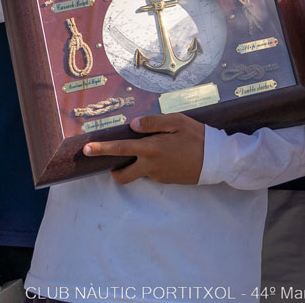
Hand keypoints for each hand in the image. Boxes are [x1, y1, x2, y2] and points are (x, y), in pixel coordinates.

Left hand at [83, 114, 204, 185]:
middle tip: (115, 159)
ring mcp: (159, 176)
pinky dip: (152, 165)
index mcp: (151, 149)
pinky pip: (152, 173)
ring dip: (137, 164)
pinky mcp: (167, 181)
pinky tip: (167, 154)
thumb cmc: (198, 136)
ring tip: (153, 148)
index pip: (120, 149)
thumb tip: (132, 125)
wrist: (218, 160)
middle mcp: (151, 166)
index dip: (101, 150)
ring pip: (138, 173)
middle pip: (122, 176)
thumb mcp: (177, 122)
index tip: (85, 149)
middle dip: (114, 170)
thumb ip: (153, 123)